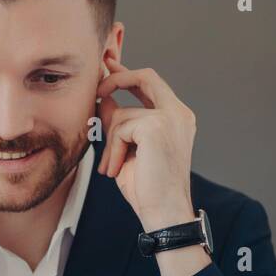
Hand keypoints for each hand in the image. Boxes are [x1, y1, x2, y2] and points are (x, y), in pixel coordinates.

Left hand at [95, 54, 196, 230]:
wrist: (164, 211)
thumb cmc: (148, 186)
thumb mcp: (129, 147)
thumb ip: (121, 121)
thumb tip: (104, 100)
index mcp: (176, 117)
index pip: (150, 83)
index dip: (127, 73)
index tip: (108, 63)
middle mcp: (179, 113)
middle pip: (145, 76)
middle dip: (116, 78)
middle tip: (97, 88)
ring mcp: (170, 117)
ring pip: (122, 115)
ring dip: (110, 143)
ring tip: (113, 168)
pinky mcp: (157, 126)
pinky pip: (120, 129)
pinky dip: (113, 151)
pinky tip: (117, 169)